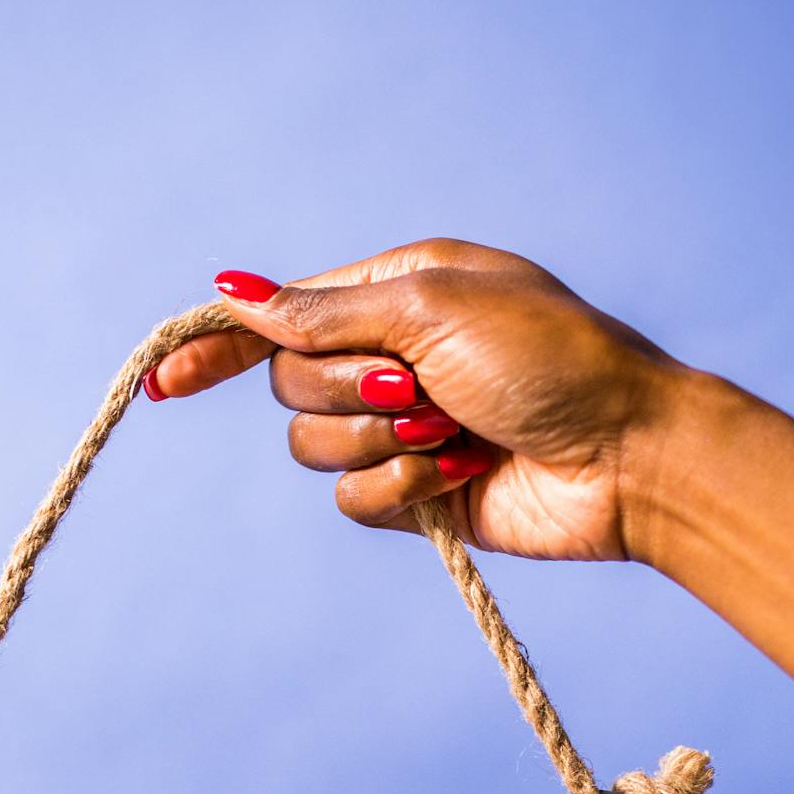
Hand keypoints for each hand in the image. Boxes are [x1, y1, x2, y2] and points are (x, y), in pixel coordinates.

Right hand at [146, 238, 691, 561]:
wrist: (628, 457)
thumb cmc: (553, 361)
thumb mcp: (433, 311)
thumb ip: (324, 313)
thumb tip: (234, 293)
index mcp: (396, 292)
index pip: (280, 315)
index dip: (219, 343)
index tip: (165, 381)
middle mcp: (392, 355)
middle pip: (291, 384)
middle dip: (348, 392)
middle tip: (421, 388)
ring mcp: (403, 429)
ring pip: (314, 449)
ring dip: (382, 443)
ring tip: (455, 432)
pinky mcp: (418, 494)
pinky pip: (354, 502)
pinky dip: (401, 490)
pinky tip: (462, 474)